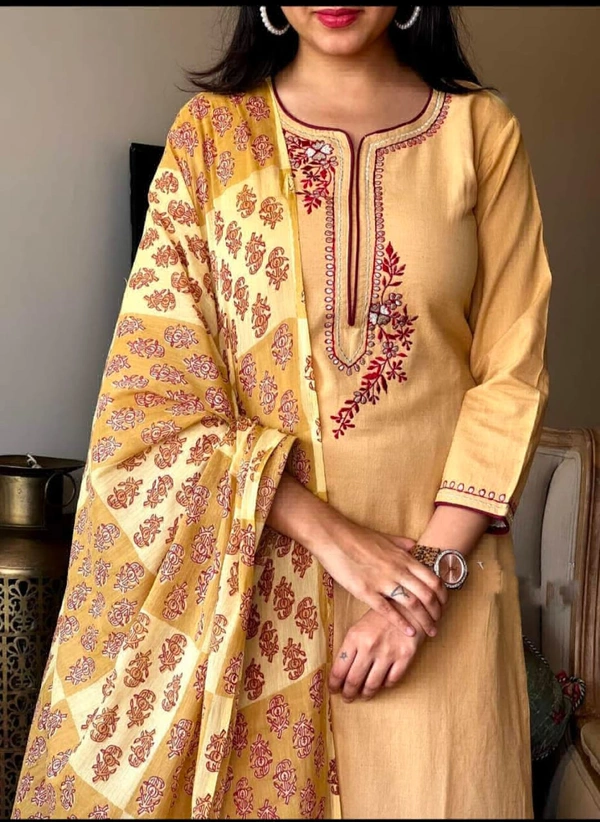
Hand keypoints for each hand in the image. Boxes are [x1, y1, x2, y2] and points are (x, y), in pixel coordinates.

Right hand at [265, 472, 447, 635]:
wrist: (334, 537)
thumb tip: (415, 546)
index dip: (442, 595)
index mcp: (403, 557)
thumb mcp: (385, 537)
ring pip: (412, 605)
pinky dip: (401, 623)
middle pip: (426, 595)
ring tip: (429, 631)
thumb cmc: (358, 536)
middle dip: (436, 612)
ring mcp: (382, 581)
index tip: (444, 606)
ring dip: (424, 620)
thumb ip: (402, 543)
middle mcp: (397, 570)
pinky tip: (409, 632)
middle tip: (438, 623)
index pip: (432, 579)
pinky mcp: (366, 591)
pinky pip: (388, 611)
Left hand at [329, 608, 428, 701]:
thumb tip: (341, 672)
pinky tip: (382, 684)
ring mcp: (388, 653)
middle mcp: (369, 647)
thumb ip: (350, 647)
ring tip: (363, 696)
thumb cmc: (380, 617)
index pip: (339, 669)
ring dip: (366, 694)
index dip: (334, 684)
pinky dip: (385, 685)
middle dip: (348, 694)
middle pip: (354, 680)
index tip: (333, 690)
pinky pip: (392, 681)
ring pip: (372, 685)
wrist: (407, 606)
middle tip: (347, 698)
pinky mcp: (405, 657)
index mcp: (354, 637)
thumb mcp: (359, 627)